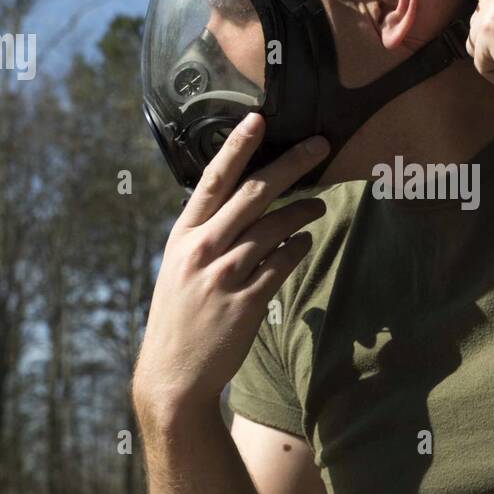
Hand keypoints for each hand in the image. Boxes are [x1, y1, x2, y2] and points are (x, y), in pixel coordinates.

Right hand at [133, 113, 328, 427]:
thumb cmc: (179, 318)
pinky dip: (297, 247)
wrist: (173, 375)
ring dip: (303, 210)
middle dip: (290, 165)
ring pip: (274, 228)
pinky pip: (281, 264)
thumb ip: (205, 237)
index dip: (236, 147)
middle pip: (253, 195)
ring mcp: (224, 276)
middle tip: (320, 145)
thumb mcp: (179, 269)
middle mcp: (202, 251)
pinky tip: (305, 240)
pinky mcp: (247, 303)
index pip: (212, 180)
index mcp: (183, 237)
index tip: (257, 118)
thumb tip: (239, 206)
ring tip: (320, 203)